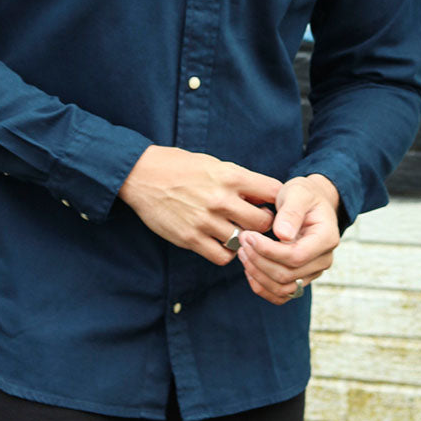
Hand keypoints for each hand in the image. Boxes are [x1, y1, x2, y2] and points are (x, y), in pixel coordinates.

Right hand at [118, 144, 279, 265]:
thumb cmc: (179, 166)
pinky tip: (222, 244)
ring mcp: (206, 220)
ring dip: (245, 240)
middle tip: (258, 224)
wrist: (142, 175)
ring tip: (239, 234)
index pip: (273, 191)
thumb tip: (263, 197)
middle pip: (264, 222)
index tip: (274, 205)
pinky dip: (227, 253)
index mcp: (230, 175)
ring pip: (244, 241)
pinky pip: (222, 256)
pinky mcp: (191, 238)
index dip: (279, 200)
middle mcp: (221, 198)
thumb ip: (238, 180)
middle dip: (265, 224)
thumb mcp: (213, 164)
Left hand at [237, 174, 339, 303]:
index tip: (248, 236)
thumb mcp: (297, 193)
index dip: (268, 250)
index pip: (296, 256)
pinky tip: (249, 268)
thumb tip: (283, 235)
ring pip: (283, 289)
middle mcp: (323, 260)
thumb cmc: (303, 195)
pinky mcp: (301, 278)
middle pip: (287, 275)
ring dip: (258, 274)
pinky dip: (263, 287)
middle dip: (259, 260)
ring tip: (243, 252)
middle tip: (242, 240)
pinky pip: (282, 295)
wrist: (310, 202)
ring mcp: (313, 272)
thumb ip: (291, 212)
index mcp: (326, 238)